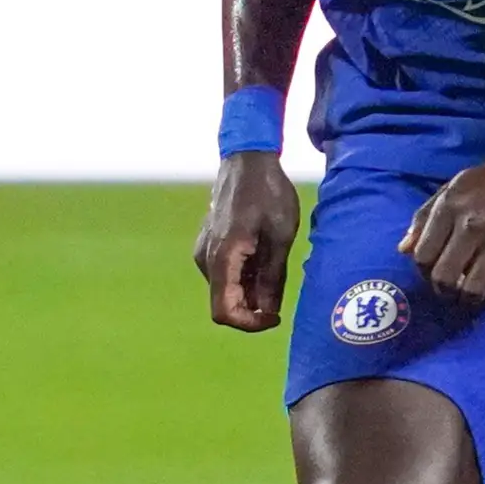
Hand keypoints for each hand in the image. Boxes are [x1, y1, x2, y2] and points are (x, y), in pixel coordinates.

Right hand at [194, 150, 298, 330]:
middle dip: (253, 307)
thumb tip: (269, 311)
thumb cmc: (268, 193)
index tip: (274, 317)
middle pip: (224, 304)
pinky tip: (263, 259)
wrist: (247, 159)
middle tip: (280, 291)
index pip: (224, 312)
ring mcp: (203, 251)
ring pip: (225, 290)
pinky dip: (244, 278)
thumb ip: (273, 277)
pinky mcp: (207, 245)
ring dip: (249, 292)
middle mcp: (206, 259)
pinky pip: (224, 274)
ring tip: (274, 268)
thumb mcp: (281, 236)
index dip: (249, 324)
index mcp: (223, 257)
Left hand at [402, 154, 484, 308]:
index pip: (422, 257)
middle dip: (445, 290)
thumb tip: (403, 249)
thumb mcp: (453, 187)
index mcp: (449, 207)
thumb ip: (425, 216)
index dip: (425, 272)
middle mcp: (471, 224)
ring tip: (475, 291)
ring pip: (473, 289)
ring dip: (471, 297)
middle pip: (444, 278)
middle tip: (453, 289)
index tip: (434, 272)